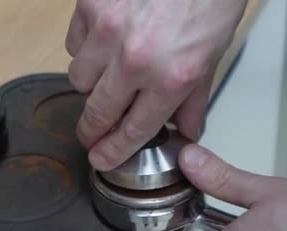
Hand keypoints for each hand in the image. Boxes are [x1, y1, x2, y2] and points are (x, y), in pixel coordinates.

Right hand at [65, 0, 246, 170]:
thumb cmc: (210, 0)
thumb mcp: (212, 54)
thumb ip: (194, 99)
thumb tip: (185, 131)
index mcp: (172, 77)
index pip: (133, 130)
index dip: (114, 151)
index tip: (101, 158)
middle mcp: (136, 59)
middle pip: (96, 112)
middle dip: (92, 129)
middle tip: (92, 132)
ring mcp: (108, 30)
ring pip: (78, 79)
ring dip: (92, 82)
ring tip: (110, 69)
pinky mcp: (89, 5)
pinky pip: (74, 43)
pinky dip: (86, 47)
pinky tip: (106, 38)